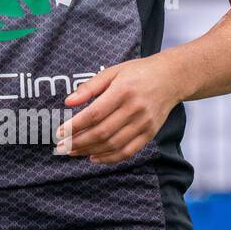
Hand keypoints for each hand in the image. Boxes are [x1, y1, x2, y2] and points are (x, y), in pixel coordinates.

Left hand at [58, 55, 183, 163]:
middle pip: (102, 132)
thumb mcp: (112, 71)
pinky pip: (128, 151)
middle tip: (61, 147)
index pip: (94, 114)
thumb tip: (68, 102)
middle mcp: (135, 109)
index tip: (59, 132)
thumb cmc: (137, 72)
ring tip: (72, 152)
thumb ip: (89, 87)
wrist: (171, 78)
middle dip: (78, 142)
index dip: (75, 126)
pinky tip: (94, 157)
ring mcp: (144, 123)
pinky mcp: (150, 133)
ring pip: (114, 144)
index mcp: (123, 91)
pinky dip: (110, 158)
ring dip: (90, 151)